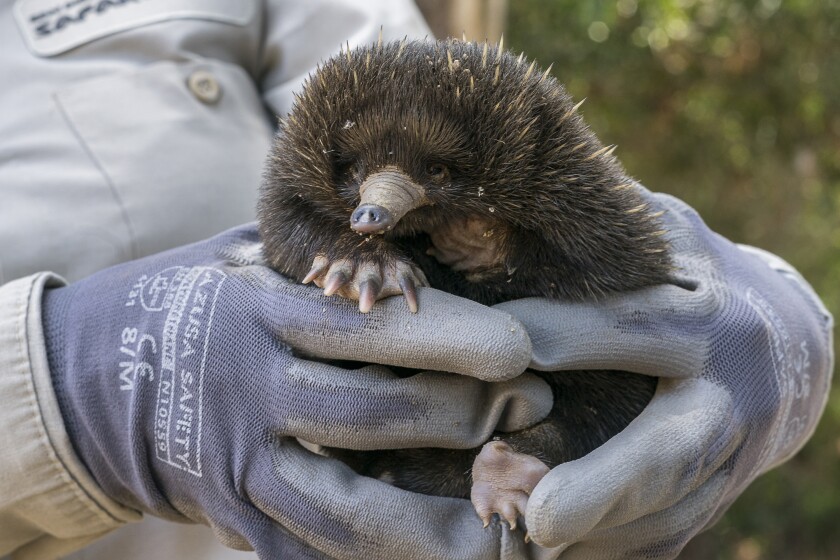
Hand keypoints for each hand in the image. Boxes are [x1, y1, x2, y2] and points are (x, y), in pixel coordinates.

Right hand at [42, 224, 552, 558]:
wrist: (98, 379)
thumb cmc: (201, 301)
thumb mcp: (246, 257)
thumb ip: (323, 254)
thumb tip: (418, 235)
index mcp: (259, 314)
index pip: (363, 328)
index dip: (447, 339)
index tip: (521, 349)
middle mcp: (251, 392)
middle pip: (372, 416)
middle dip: (463, 417)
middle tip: (531, 408)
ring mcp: (241, 465)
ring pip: (347, 510)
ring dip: (433, 526)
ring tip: (505, 527)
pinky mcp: (237, 517)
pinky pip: (310, 553)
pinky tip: (436, 556)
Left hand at [495, 189, 833, 557]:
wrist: (792, 347)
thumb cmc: (703, 278)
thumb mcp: (669, 238)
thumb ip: (612, 230)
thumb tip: (524, 188)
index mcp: (708, 319)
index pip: (633, 326)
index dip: (567, 334)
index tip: (500, 346)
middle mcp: (728, 397)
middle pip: (670, 449)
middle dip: (605, 485)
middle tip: (537, 518)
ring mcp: (732, 459)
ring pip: (666, 515)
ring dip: (595, 537)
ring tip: (520, 545)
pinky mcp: (719, 497)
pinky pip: (666, 537)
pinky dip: (609, 551)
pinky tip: (551, 557)